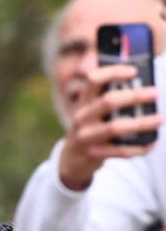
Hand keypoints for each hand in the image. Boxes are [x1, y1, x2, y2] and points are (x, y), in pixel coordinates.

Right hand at [57, 63, 159, 188]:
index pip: (93, 80)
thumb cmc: (92, 129)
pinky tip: (151, 143)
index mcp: (84, 101)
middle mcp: (82, 116)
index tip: (134, 71)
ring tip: (159, 119)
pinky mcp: (94, 153)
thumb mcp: (93, 112)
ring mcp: (86, 135)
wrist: (73, 159)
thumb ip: (110, 99)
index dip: (113, 72)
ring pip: (116, 127)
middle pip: (108, 101)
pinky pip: (121, 150)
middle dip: (134, 95)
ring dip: (141, 122)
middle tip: (155, 93)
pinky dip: (139, 147)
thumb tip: (142, 88)